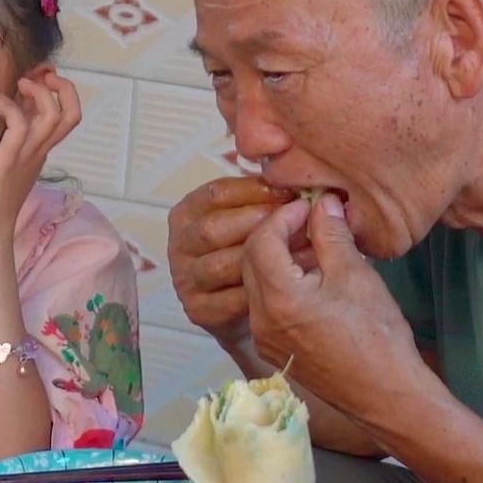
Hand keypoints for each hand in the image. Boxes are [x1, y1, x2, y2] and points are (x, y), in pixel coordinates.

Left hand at [0, 71, 82, 246]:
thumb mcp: (5, 162)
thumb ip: (12, 142)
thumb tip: (7, 119)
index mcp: (41, 152)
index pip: (66, 118)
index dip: (61, 95)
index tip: (42, 80)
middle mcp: (39, 151)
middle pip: (72, 114)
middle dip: (64, 88)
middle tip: (43, 75)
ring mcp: (27, 154)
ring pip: (53, 115)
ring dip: (39, 91)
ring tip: (20, 81)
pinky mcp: (9, 157)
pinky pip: (18, 122)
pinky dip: (5, 103)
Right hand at [166, 177, 285, 347]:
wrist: (250, 306)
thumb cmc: (252, 251)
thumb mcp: (250, 214)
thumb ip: (262, 195)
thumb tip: (295, 171)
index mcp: (187, 213)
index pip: (216, 193)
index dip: (256, 191)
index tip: (290, 193)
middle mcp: (179, 245)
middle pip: (214, 228)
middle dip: (260, 224)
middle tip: (298, 222)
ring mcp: (185, 279)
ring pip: (223, 264)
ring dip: (265, 258)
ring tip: (303, 249)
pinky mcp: (197, 310)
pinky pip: (230, 299)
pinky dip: (263, 289)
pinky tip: (290, 280)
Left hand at [239, 192, 429, 432]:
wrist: (383, 391)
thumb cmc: (375, 333)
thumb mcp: (355, 274)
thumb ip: (331, 234)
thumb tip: (322, 203)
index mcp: (278, 299)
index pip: (260, 241)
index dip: (282, 216)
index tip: (307, 206)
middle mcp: (260, 320)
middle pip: (251, 261)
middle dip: (275, 235)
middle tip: (308, 222)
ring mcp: (263, 337)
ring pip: (256, 283)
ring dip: (277, 259)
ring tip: (313, 249)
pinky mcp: (273, 349)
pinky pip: (265, 306)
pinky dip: (280, 284)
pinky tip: (311, 279)